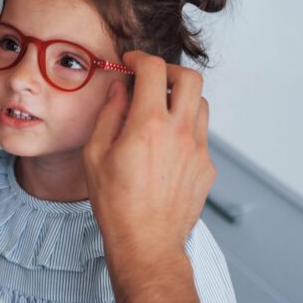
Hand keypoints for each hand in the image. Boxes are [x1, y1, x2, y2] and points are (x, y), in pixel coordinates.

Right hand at [83, 51, 214, 302]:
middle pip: (191, 78)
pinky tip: (164, 146)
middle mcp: (180, 132)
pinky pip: (200, 133)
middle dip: (169, 71)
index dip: (140, 58)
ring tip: (158, 111)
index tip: (130, 63)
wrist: (147, 243)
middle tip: (151, 79)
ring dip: (180, 98)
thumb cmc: (115, 204)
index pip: (153, 70)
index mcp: (148, 125)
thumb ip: (109, 115)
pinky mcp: (206, 167)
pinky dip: (184, 127)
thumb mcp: (95, 155)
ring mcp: (198, 150)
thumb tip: (120, 89)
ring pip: (200, 104)